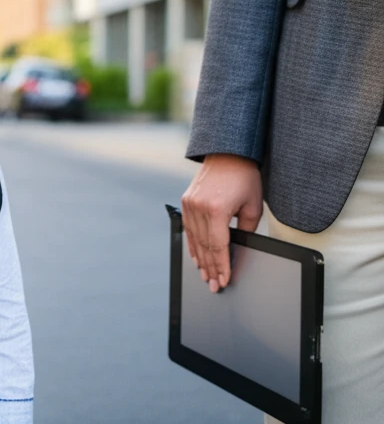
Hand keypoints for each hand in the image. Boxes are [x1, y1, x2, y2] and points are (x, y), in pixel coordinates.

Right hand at [181, 153, 262, 292]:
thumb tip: (240, 248)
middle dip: (210, 268)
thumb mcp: (253, 207)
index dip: (221, 266)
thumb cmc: (244, 178)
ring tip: (205, 275)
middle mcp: (198, 207)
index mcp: (216, 209)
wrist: (228, 153)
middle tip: (213, 285)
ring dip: (200, 259)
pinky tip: (196, 257)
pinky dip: (192, 244)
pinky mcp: (186, 201)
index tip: (223, 281)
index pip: (218, 246)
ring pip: (194, 239)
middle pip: (204, 246)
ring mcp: (189, 204)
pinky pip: (188, 228)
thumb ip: (246, 230)